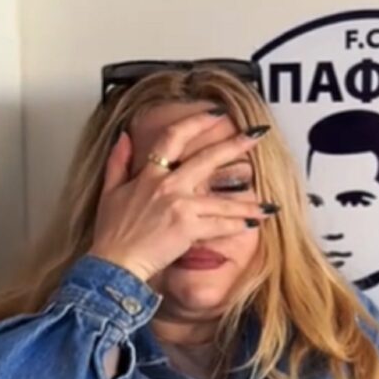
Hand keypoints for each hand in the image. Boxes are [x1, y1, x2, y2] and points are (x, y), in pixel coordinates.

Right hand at [87, 109, 274, 281]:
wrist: (113, 263)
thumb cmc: (111, 233)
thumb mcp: (109, 192)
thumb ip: (118, 161)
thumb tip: (125, 136)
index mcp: (150, 175)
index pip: (174, 137)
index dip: (197, 121)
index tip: (217, 114)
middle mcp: (167, 186)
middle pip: (208, 159)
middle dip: (236, 145)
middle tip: (257, 137)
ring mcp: (180, 206)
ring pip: (222, 200)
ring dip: (248, 202)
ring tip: (269, 203)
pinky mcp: (188, 228)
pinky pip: (221, 225)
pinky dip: (239, 225)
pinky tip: (254, 224)